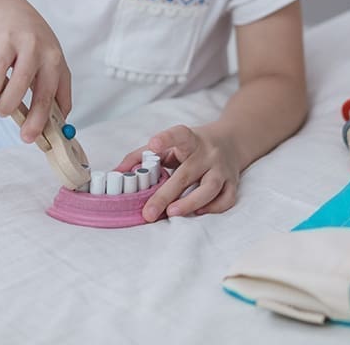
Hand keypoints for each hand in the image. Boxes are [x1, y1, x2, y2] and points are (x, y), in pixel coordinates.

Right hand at [0, 0, 70, 143]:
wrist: (7, 11)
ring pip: (1, 86)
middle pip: (30, 89)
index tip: (36, 138)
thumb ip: (55, 91)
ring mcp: (14, 44)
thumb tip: (58, 126)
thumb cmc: (33, 45)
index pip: (54, 93)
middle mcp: (37, 50)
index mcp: (55, 58)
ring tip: (1, 98)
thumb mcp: (50, 61)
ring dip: (0, 101)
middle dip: (23, 116)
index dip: (46, 119)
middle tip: (19, 130)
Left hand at [116, 124, 240, 221]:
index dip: (166, 139)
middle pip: (187, 173)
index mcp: (190, 139)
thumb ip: (142, 155)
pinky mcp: (233, 182)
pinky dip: (213, 208)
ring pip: (210, 187)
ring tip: (172, 213)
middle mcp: (207, 153)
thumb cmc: (192, 145)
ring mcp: (222, 168)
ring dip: (191, 201)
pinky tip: (198, 212)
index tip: (153, 145)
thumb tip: (116, 172)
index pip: (179, 135)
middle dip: (166, 194)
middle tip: (148, 212)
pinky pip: (226, 199)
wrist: (232, 140)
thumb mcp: (170, 143)